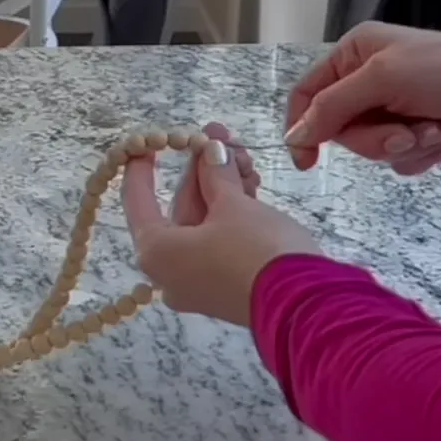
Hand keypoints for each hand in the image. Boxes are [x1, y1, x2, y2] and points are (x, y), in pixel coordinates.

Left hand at [123, 124, 320, 326]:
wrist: (303, 306)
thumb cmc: (256, 250)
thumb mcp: (234, 205)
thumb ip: (216, 173)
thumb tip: (210, 150)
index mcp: (156, 251)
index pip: (137, 200)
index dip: (141, 167)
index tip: (145, 141)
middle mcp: (168, 271)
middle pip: (179, 208)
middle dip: (203, 170)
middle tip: (220, 135)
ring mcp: (196, 281)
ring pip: (204, 222)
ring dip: (223, 186)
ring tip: (245, 156)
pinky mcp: (224, 285)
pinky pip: (219, 240)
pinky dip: (232, 212)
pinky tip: (250, 183)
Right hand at [285, 21, 440, 174]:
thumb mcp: (383, 78)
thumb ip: (330, 108)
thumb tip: (294, 137)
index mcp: (357, 53)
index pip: (308, 93)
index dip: (302, 127)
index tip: (305, 161)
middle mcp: (371, 80)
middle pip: (338, 128)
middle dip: (371, 138)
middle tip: (402, 134)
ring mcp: (394, 110)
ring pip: (367, 148)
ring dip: (400, 146)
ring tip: (432, 130)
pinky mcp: (415, 137)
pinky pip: (395, 160)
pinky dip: (419, 155)